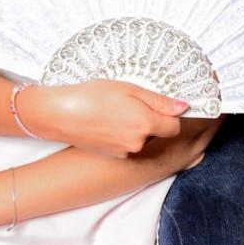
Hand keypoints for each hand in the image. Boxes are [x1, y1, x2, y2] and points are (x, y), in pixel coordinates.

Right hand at [19, 79, 187, 156]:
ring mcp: (124, 151)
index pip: (175, 127)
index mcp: (145, 124)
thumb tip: (183, 107)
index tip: (165, 105)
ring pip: (142, 138)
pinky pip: (128, 144)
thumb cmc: (93, 96)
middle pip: (159, 133)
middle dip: (153, 120)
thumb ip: (159, 101)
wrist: (60, 114)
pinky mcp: (112, 155)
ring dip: (137, 127)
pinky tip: (109, 121)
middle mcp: (138, 143)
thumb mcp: (130, 89)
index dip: (172, 115)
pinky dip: (124, 134)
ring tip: (118, 110)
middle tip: (134, 103)